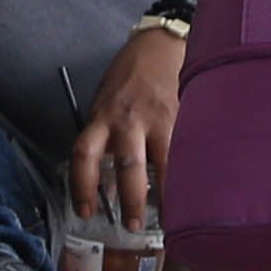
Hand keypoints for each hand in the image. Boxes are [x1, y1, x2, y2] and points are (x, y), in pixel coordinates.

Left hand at [71, 21, 185, 233]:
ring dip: (164, 195)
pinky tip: (189, 190)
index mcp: (102, 117)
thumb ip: (105, 143)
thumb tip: (109, 188)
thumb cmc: (128, 80)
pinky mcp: (183, 117)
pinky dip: (185, 174)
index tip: (85, 211)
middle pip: (127, 166)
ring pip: (162, 164)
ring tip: (168, 217)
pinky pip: (184, 152)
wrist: (159, 45)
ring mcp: (159, 118)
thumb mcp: (106, 107)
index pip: (83, 156)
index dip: (81, 187)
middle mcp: (127, 119)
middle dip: (130, 202)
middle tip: (132, 226)